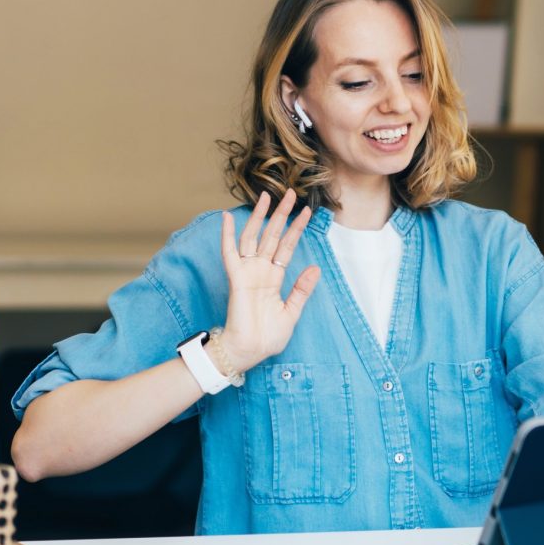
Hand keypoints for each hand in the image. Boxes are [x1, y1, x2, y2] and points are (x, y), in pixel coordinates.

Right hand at [217, 189, 320, 372]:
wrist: (250, 351)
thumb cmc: (268, 336)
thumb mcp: (292, 312)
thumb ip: (301, 290)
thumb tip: (315, 268)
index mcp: (274, 277)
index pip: (287, 246)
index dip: (297, 229)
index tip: (307, 211)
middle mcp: (260, 270)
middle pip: (272, 235)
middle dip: (281, 215)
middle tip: (291, 193)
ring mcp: (248, 272)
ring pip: (253, 237)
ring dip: (259, 217)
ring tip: (268, 196)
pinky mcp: (237, 279)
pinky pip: (230, 253)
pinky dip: (228, 235)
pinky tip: (227, 218)